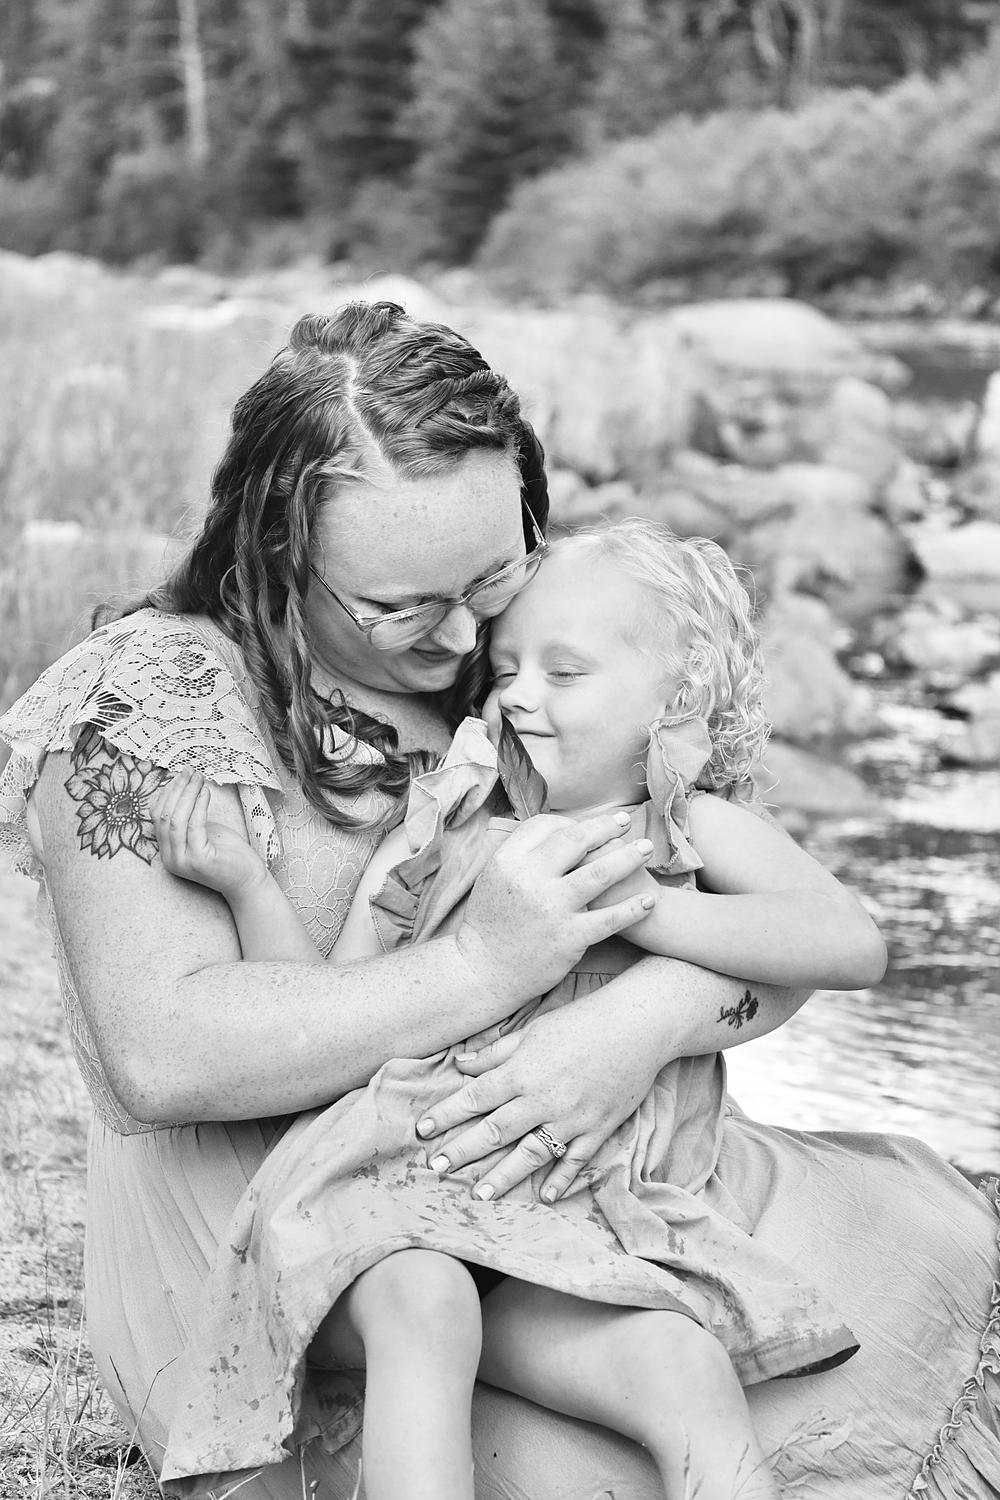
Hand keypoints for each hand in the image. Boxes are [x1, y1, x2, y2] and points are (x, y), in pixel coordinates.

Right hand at [151, 769, 266, 902]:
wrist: (247, 879)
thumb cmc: (228, 853)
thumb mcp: (203, 831)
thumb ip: (189, 816)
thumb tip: (183, 786)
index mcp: (167, 851)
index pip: (156, 816)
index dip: (167, 792)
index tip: (182, 774)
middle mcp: (169, 858)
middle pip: (164, 815)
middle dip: (177, 789)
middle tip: (190, 771)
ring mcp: (182, 861)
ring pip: (175, 819)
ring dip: (187, 794)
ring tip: (199, 778)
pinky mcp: (198, 860)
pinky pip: (194, 826)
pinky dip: (199, 806)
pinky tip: (206, 793)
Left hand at [415, 994, 660, 1201]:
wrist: (639, 1026)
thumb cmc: (582, 1022)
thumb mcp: (534, 1030)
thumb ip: (496, 1053)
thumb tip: (460, 1065)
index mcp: (523, 1071)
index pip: (475, 1098)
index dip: (446, 1115)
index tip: (421, 1132)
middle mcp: (542, 1098)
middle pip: (495, 1131)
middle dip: (463, 1152)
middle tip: (437, 1170)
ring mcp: (571, 1117)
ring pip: (530, 1153)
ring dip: (503, 1176)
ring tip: (480, 1195)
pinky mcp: (598, 1128)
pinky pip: (575, 1159)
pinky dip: (560, 1179)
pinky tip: (544, 1196)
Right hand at [455, 811, 655, 1004]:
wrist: (484, 972)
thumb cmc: (491, 924)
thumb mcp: (493, 879)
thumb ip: (519, 854)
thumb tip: (551, 830)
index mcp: (508, 861)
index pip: (545, 826)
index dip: (571, 821)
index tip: (589, 825)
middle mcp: (530, 880)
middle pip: (576, 840)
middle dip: (606, 826)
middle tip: (625, 820)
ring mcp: (551, 908)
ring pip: (601, 872)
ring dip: (629, 856)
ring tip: (647, 848)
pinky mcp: (569, 937)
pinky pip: (610, 918)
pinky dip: (633, 908)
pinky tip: (648, 900)